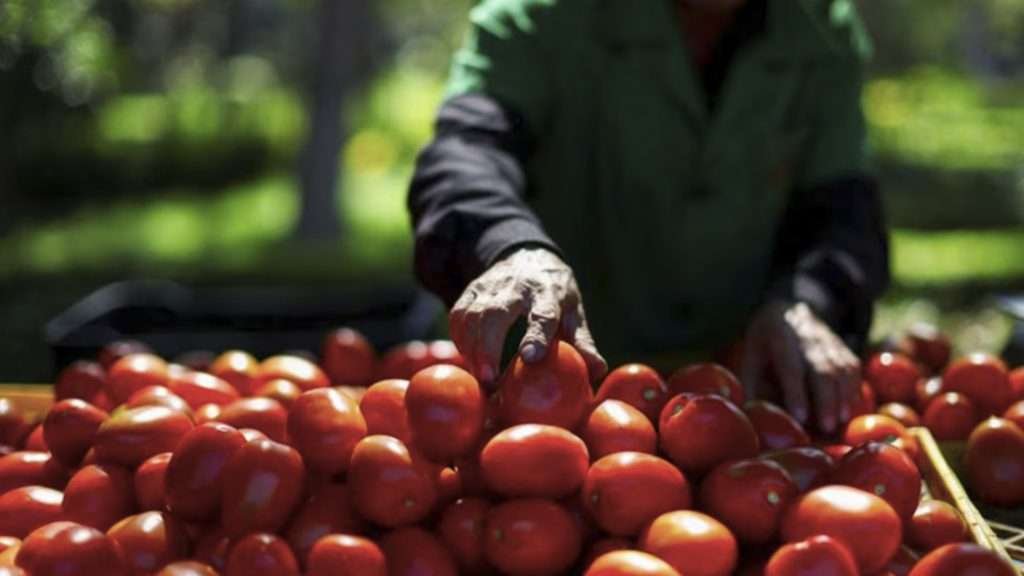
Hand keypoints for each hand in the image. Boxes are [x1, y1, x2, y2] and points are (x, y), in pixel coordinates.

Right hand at [449, 247, 606, 383]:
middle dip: (488, 348)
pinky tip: (469, 361)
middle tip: (489, 380)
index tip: (530, 358)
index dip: (536, 335)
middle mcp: (517, 286)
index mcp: (548, 292)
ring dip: (471, 349)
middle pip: (495, 314)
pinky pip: (458, 317)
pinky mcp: (470, 291)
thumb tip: (598, 371)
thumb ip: (583, 342)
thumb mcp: (574, 313)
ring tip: (480, 379)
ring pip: (471, 316)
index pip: (543, 313)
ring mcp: (490, 286)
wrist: (527, 256)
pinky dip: (460, 341)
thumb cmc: (555, 295)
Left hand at [740, 300, 860, 434]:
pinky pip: (853, 367)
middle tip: (827, 428)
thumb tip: (750, 416)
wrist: (789, 308)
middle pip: (822, 369)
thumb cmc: (764, 341)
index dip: (796, 392)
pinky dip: (854, 389)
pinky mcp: (842, 346)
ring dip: (844, 397)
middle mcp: (808, 337)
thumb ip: (750, 383)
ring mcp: (828, 340)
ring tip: (841, 422)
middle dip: (826, 400)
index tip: (801, 417)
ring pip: (841, 369)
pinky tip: (851, 409)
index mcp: (780, 338)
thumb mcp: (750, 355)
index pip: (790, 366)